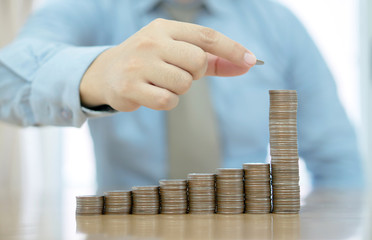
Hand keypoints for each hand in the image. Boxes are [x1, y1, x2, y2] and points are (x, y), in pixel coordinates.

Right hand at [80, 18, 256, 110]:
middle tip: (179, 72)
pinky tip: (151, 94)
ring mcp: (139, 64)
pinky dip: (167, 102)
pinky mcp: (130, 87)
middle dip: (196, 73)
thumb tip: (246, 65)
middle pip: (198, 61)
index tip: (251, 60)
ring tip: (161, 83)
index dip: (231, 48)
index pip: (206, 36)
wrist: (107, 73)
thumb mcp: (177, 52)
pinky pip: (168, 100)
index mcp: (165, 28)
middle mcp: (151, 41)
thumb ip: (212, 59)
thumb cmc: (150, 61)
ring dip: (179, 89)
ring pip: (184, 83)